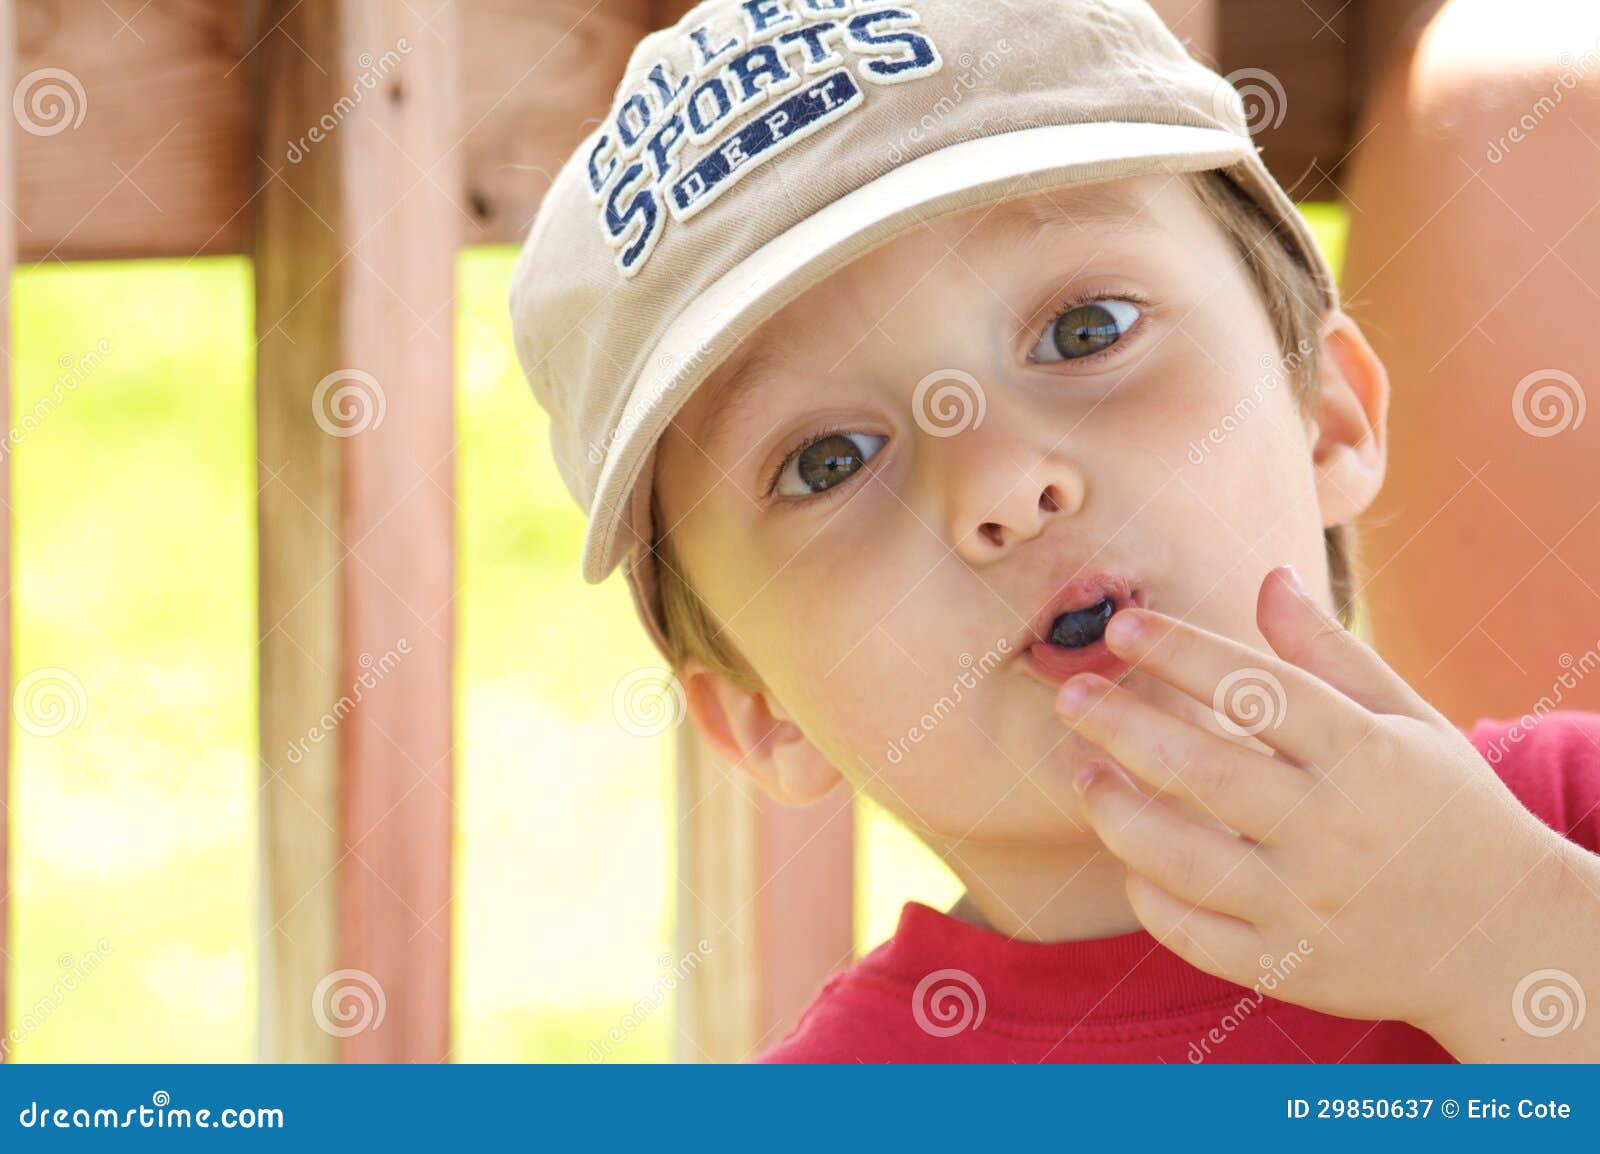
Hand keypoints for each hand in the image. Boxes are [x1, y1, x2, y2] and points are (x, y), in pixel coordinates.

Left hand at [1054, 564, 1575, 1041]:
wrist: (1508, 939)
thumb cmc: (1447, 810)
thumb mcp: (1408, 720)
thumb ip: (1331, 652)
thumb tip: (1270, 576)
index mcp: (1366, 756)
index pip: (1257, 690)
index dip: (1182, 652)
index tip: (1122, 627)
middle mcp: (1333, 831)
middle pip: (1203, 772)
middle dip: (1123, 726)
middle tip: (1071, 695)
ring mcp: (1308, 907)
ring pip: (1183, 858)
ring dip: (1117, 812)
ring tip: (1086, 773)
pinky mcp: (1287, 968)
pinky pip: (1192, 934)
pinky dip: (1148, 895)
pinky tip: (1129, 856)